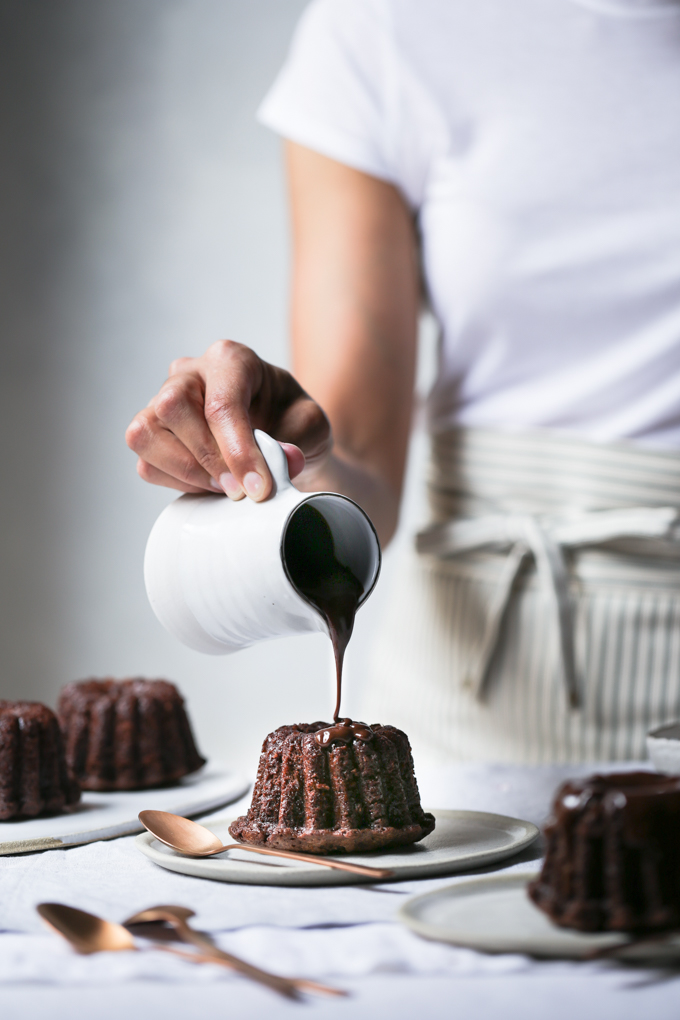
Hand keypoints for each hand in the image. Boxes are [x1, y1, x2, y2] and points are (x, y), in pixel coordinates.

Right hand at [126, 340, 331, 500]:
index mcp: (231, 359)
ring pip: (146, 434)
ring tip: (226, 487)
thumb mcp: (310, 426)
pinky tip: (210, 485)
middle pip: (172, 406)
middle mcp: (190, 373)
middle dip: (207, 457)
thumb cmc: (292, 421)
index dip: (238, 451)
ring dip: (186, 471)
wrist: (282, 435)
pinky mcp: (153, 436)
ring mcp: (163, 401)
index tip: (258, 487)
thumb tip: (283, 461)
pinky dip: (177, 483)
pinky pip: (146, 464)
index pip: (222, 402)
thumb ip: (298, 440)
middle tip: (240, 488)